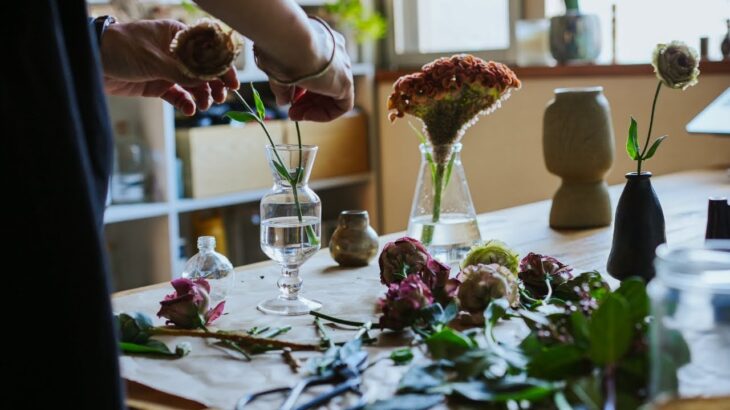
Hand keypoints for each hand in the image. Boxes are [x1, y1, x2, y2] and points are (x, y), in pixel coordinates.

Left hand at [100, 19, 239, 115]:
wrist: (92, 62)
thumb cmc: (121, 49)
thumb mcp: (154, 59)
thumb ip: (181, 71)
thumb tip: (206, 82)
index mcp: (176, 36)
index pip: (207, 49)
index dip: (222, 65)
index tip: (232, 82)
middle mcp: (175, 52)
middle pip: (203, 69)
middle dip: (214, 84)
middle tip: (220, 97)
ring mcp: (167, 69)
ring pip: (193, 84)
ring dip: (202, 95)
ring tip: (203, 105)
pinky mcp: (157, 85)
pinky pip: (178, 96)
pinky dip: (186, 103)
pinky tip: (189, 109)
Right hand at [259, 24, 353, 121]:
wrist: (288, 41)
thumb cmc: (278, 49)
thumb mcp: (278, 69)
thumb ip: (283, 87)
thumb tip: (283, 101)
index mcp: (322, 43)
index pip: (316, 71)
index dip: (302, 88)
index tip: (289, 98)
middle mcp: (335, 53)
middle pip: (325, 84)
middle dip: (307, 101)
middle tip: (291, 111)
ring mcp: (342, 67)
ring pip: (333, 96)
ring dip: (313, 109)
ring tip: (295, 115)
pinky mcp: (345, 82)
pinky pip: (341, 105)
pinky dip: (325, 114)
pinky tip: (307, 115)